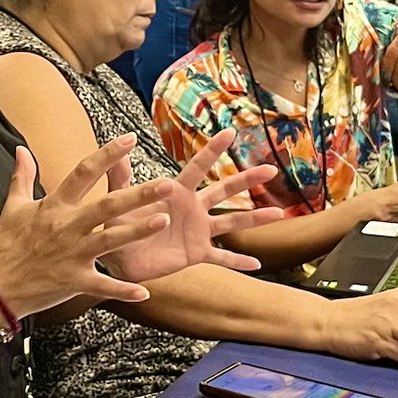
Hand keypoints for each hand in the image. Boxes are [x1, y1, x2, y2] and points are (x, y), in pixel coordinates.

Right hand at [0, 138, 184, 316]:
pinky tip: (144, 292)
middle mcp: (67, 227)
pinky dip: (122, 291)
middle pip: (107, 206)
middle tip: (168, 184)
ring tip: (164, 220)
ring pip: (110, 241)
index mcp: (54, 206)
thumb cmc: (6, 245)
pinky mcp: (73, 281)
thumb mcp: (13, 206)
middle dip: (138, 195)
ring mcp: (72, 255)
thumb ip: (22, 176)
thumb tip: (21, 149)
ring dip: (137, 232)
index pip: (83, 173)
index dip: (107, 155)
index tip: (130, 139)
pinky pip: (102, 286)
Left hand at [105, 128, 282, 281]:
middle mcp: (193, 208)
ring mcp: (198, 230)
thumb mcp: (120, 198)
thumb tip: (120, 146)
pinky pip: (221, 257)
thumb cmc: (119, 223)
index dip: (213, 150)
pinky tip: (256, 266)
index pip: (198, 167)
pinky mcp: (196, 253)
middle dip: (247, 180)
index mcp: (177, 192)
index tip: (230, 132)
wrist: (118, 256)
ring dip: (255, 219)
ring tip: (278, 214)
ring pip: (232, 222)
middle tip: (270, 170)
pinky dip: (237, 261)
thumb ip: (120, 175)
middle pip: (225, 190)